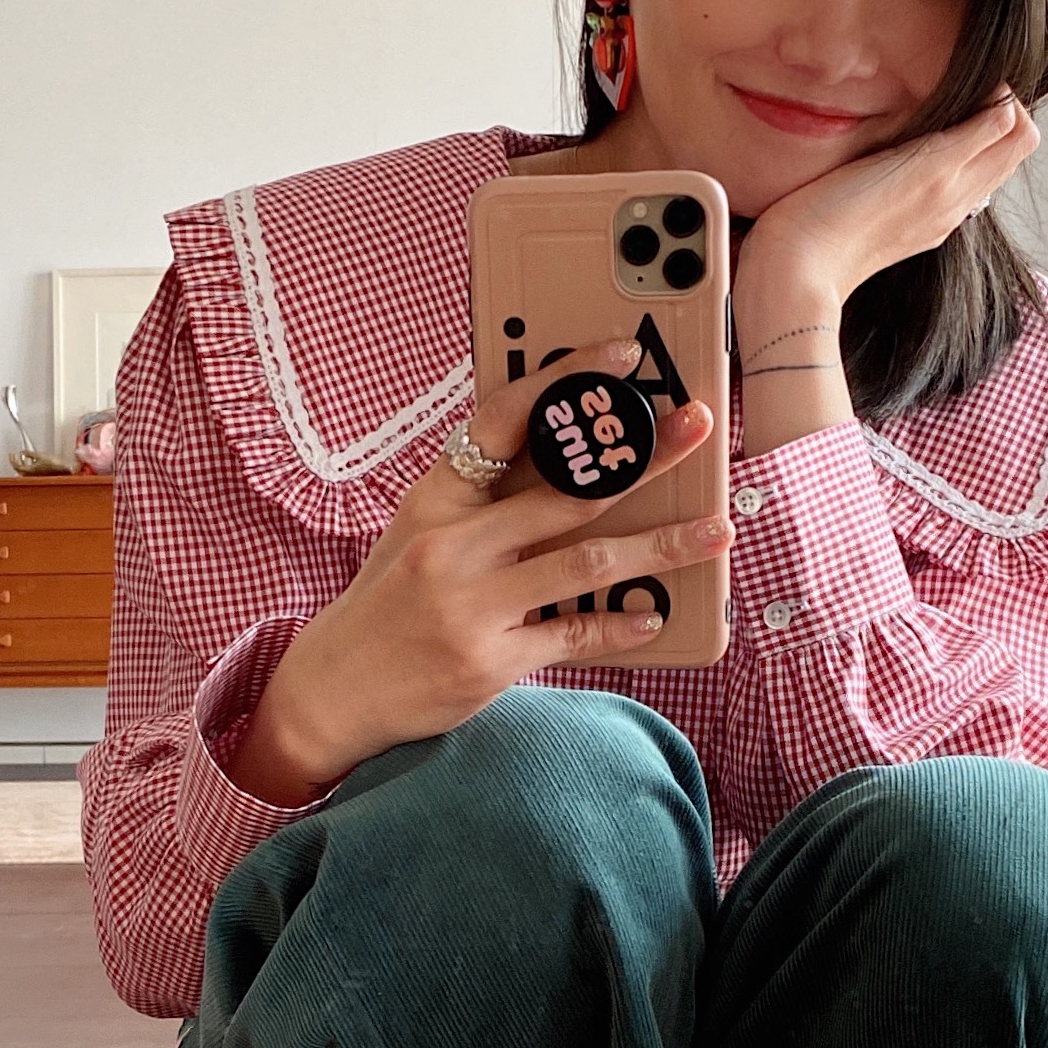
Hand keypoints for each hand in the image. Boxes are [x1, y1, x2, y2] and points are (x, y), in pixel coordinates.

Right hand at [226, 343, 728, 802]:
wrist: (332, 690)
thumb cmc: (388, 604)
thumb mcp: (420, 534)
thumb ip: (483, 502)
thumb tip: (565, 468)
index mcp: (437, 499)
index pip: (505, 418)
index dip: (567, 380)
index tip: (622, 357)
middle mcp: (454, 545)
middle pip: (571, 490)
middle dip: (646, 459)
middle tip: (698, 432)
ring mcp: (472, 605)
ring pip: (590, 561)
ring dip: (663, 544)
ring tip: (715, 529)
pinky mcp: (489, 660)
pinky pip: (575, 636)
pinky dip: (621, 626)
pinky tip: (655, 615)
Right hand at [733, 90, 1039, 330]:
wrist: (796, 270)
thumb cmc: (842, 215)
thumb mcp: (917, 166)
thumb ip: (968, 138)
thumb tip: (1008, 107)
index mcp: (961, 185)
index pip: (1020, 134)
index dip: (1008, 99)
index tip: (975, 79)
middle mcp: (953, 205)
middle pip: (1006, 152)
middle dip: (996, 113)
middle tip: (961, 89)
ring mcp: (931, 220)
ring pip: (976, 169)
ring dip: (972, 136)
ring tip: (938, 113)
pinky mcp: (905, 230)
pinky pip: (945, 187)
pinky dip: (946, 161)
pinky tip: (913, 150)